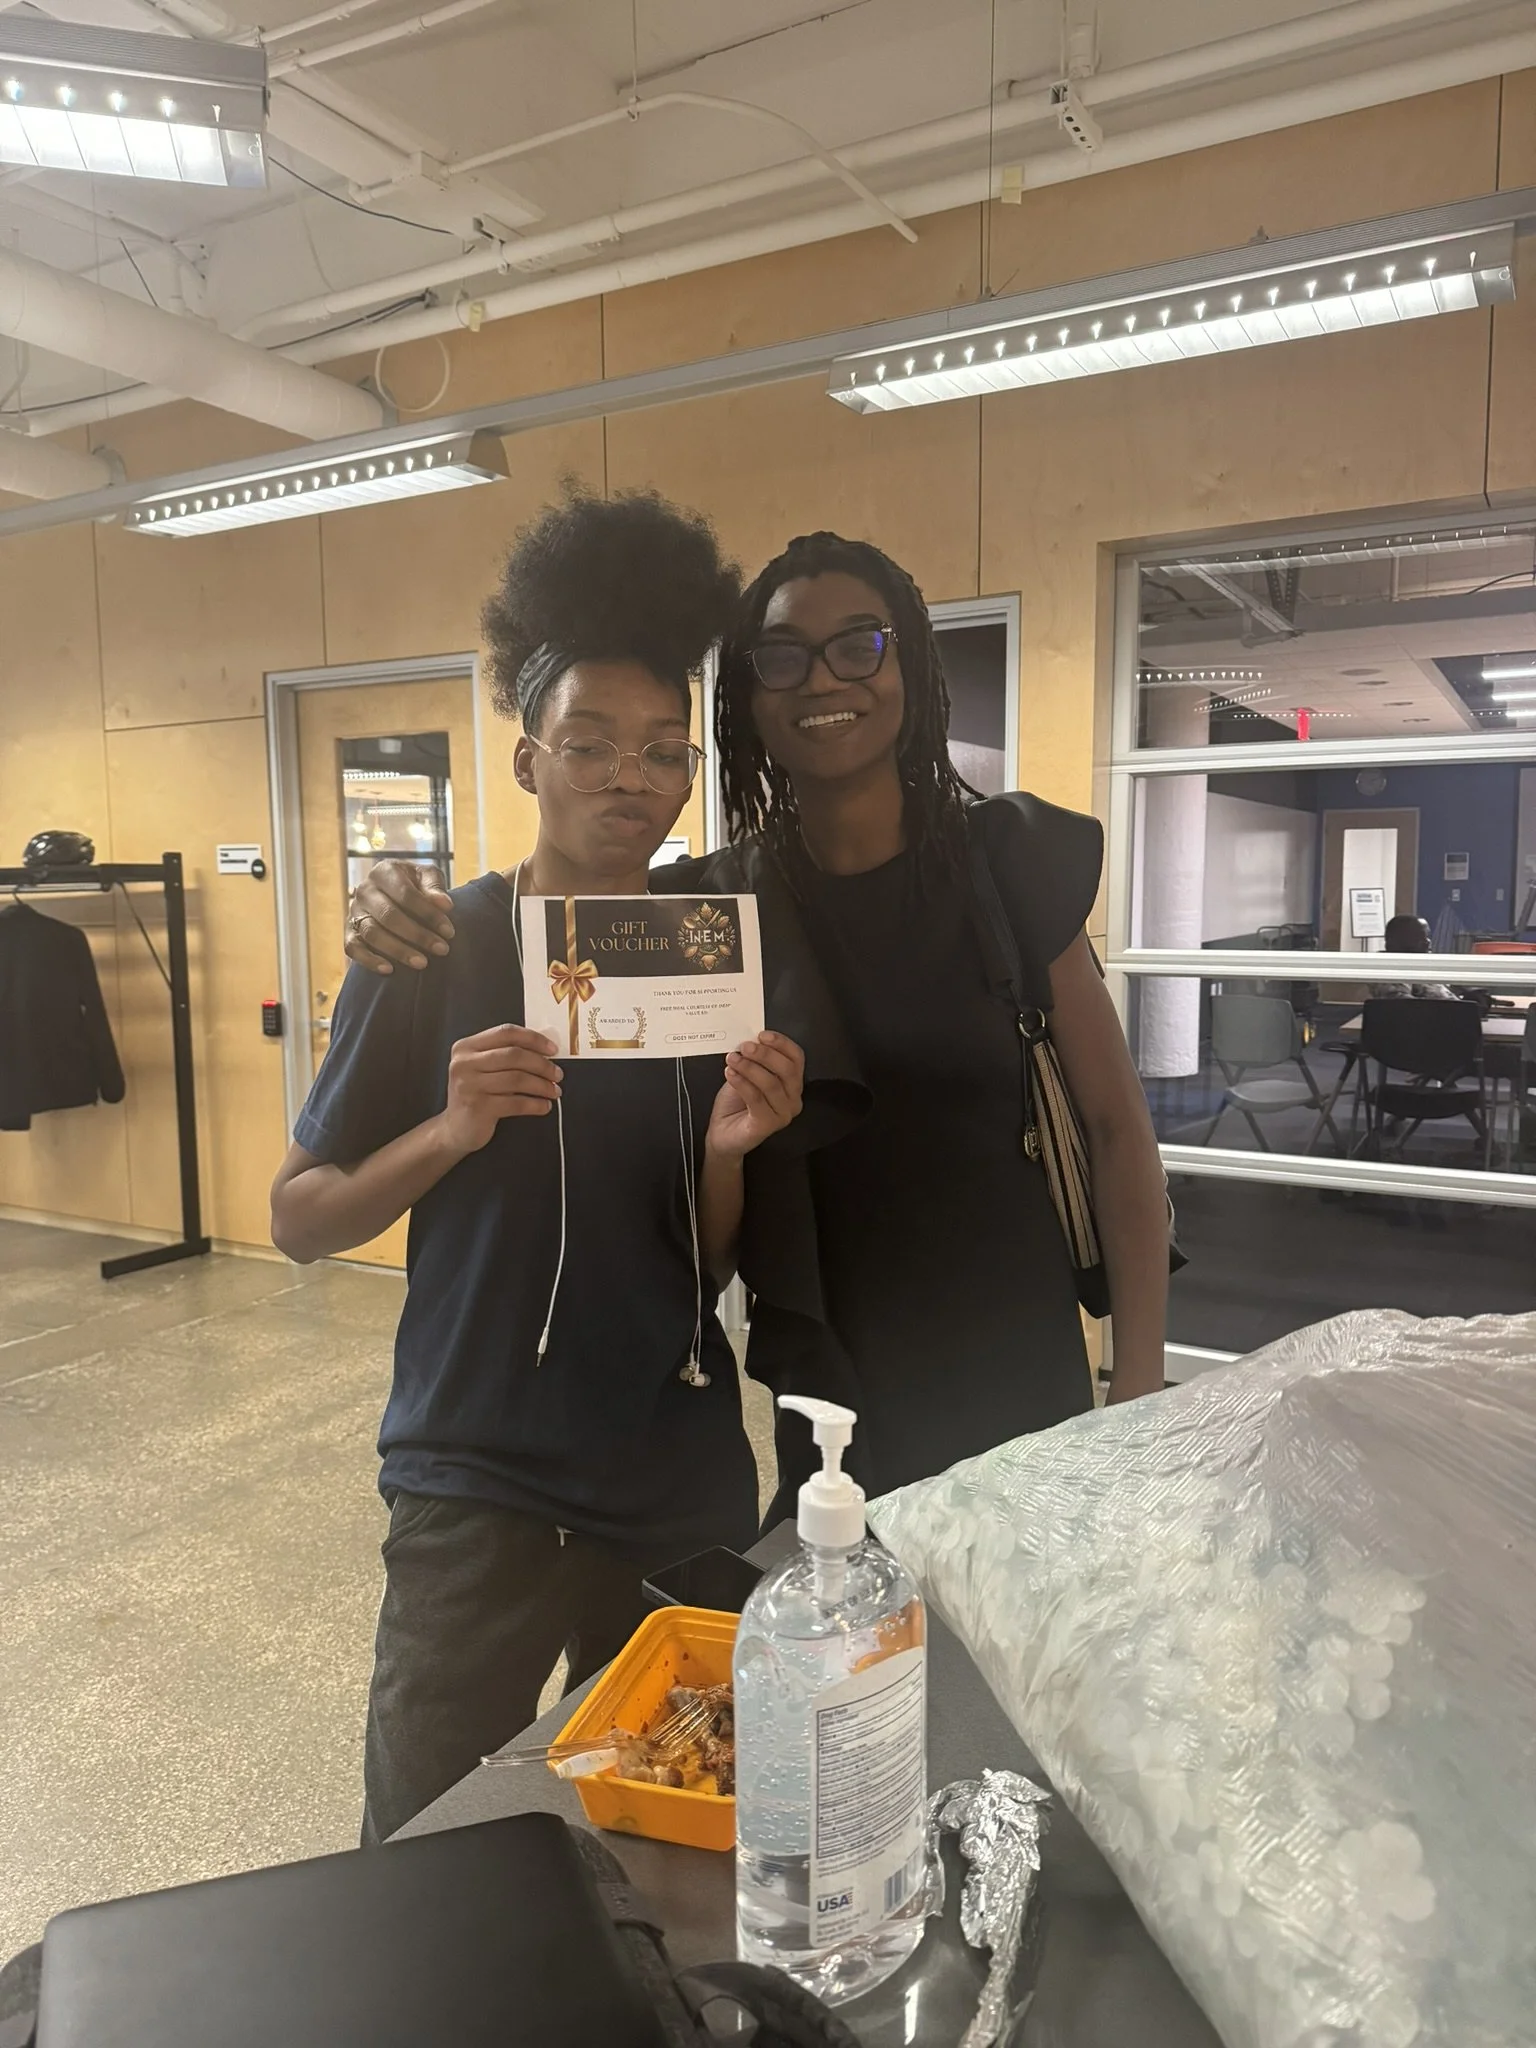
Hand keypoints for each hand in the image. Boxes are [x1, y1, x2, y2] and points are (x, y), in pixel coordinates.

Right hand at [345, 861, 453, 974]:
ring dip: (398, 950)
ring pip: (372, 933)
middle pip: (389, 915)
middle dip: (417, 935)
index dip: (428, 914)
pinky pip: (352, 948)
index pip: (406, 894)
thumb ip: (435, 887)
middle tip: (442, 949)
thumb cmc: (416, 885)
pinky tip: (389, 970)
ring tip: (422, 963)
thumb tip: (444, 904)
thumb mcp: (428, 878)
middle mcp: (365, 890)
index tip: (449, 932)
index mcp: (384, 871)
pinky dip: (369, 960)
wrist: (396, 896)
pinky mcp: (349, 931)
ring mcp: (354, 911)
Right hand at [439, 1025, 560, 1155]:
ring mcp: (470, 1085)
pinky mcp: (478, 1107)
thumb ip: (505, 1055)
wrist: (455, 1130)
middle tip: (557, 1074)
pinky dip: (535, 1104)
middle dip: (542, 1064)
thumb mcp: (482, 1069)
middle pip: (514, 1055)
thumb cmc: (476, 1095)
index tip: (553, 1049)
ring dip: (542, 1085)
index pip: (506, 1033)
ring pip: (517, 1079)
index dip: (533, 1039)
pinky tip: (544, 1106)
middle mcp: (464, 1063)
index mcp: (466, 1047)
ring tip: (554, 1091)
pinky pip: (516, 1103)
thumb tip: (545, 1051)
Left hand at [706, 1033, 803, 1159]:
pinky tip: (730, 1073)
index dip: (782, 1044)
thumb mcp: (747, 1073)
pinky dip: (742, 1083)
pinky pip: (756, 1099)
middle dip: (765, 1054)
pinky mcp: (766, 1125)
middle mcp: (792, 1099)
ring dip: (749, 1067)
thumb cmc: (736, 1103)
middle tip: (745, 1046)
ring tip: (732, 1059)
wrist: (722, 1133)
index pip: (796, 1059)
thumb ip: (754, 1058)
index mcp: (792, 1083)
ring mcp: (782, 1114)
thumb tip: (751, 1038)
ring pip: (771, 1084)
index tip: (763, 1034)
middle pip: (787, 1070)